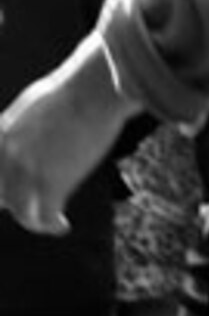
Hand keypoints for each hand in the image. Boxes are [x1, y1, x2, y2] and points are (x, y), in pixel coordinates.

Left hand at [0, 38, 136, 237]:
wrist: (93, 92)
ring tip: (50, 224)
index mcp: (1, 134)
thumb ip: (27, 124)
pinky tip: (62, 226)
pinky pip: (44, 217)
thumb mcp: (36, 104)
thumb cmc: (75, 89)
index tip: (11, 196)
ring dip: (34, 221)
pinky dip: (52, 226)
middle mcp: (6, 155)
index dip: (3, 186)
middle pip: (2, 194)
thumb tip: (38, 126)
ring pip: (20, 210)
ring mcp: (28, 170)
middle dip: (16, 203)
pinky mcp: (52, 183)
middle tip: (34, 208)